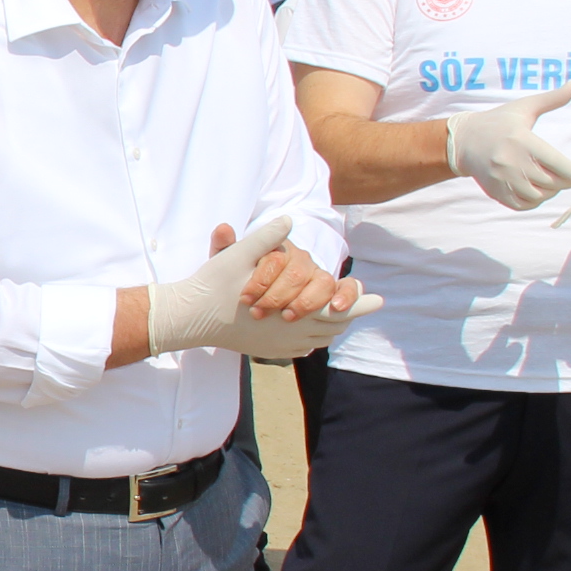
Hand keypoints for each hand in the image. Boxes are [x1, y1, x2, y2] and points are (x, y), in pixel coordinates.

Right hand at [144, 214, 376, 359]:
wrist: (191, 318)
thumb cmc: (215, 285)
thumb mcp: (238, 256)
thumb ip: (266, 238)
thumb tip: (289, 219)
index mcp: (293, 310)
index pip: (338, 308)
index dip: (360, 302)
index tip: (379, 299)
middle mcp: (292, 332)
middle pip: (334, 326)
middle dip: (350, 313)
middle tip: (366, 304)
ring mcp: (281, 346)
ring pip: (320, 337)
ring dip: (332, 325)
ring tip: (342, 314)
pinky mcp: (270, 352)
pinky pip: (303, 347)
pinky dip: (314, 337)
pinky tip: (314, 328)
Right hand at [444, 85, 570, 210]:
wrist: (464, 140)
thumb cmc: (499, 121)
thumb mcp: (524, 107)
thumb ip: (552, 98)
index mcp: (523, 140)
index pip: (557, 163)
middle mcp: (512, 162)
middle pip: (552, 182)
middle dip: (565, 181)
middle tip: (568, 176)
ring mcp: (502, 179)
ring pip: (539, 196)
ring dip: (550, 192)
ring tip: (552, 181)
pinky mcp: (496, 191)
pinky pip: (522, 205)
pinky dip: (534, 201)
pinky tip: (537, 190)